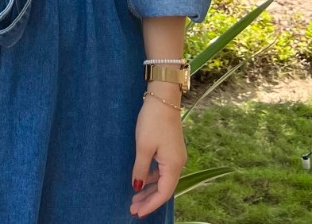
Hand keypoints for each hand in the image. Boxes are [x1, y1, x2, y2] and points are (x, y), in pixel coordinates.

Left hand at [130, 86, 185, 217]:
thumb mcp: (143, 147)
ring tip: (134, 198)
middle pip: (164, 189)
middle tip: (132, 208)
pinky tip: (141, 180)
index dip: (150, 205)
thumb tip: (137, 187)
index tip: (136, 212)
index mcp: (174, 165)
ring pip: (163, 180)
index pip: (163, 193)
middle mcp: (178, 163)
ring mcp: (176, 157)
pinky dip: (152, 178)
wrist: (163, 99)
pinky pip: (162, 170)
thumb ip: (140, 168)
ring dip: (149, 189)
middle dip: (148, 200)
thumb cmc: (153, 122)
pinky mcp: (171, 150)